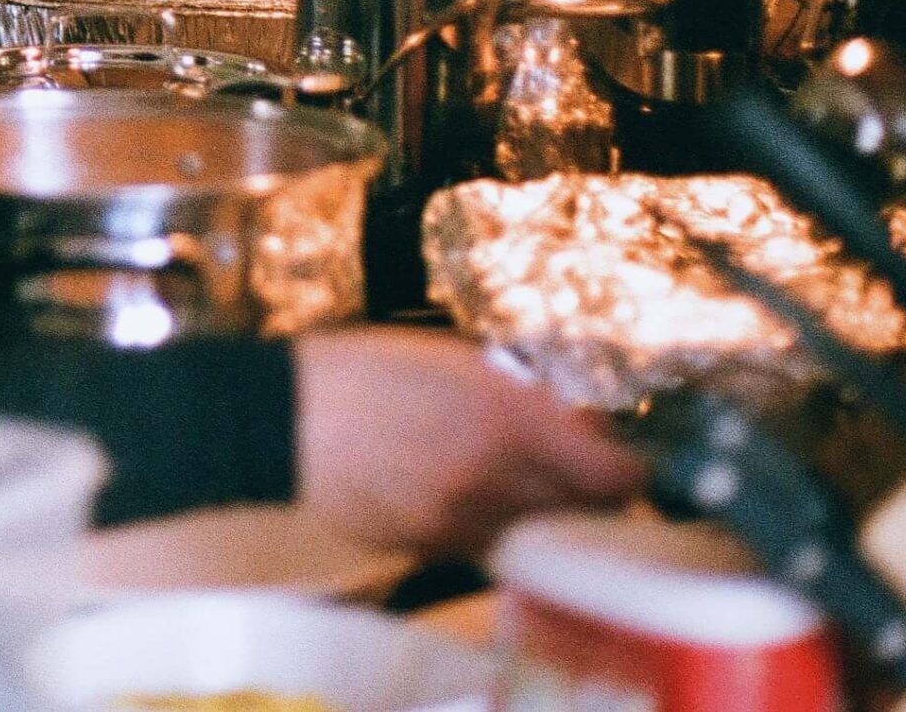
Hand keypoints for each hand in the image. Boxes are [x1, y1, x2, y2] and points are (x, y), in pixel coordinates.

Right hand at [292, 327, 641, 557]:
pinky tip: (442, 482)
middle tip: (556, 456)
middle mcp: (494, 478)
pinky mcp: (429, 549)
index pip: (612, 476)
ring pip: (529, 527)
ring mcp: (460, 521)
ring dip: (525, 502)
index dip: (622, 469)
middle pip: (578, 508)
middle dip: (577, 484)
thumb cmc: (362, 369)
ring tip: (485, 464)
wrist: (283, 419)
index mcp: (506, 418)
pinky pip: (479, 541)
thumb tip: (572, 421)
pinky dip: (477, 518)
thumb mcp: (451, 356)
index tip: (615, 457)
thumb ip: (519, 392)